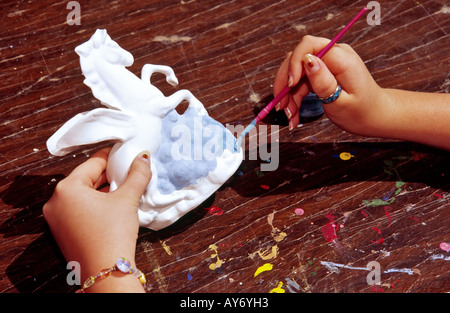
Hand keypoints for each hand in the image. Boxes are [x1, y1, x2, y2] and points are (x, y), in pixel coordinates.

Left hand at [43, 147, 151, 291]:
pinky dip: (95, 205)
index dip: (112, 157)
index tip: (126, 154)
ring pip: (83, 195)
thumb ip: (137, 174)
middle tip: (128, 174)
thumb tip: (143, 157)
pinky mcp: (62, 233)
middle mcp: (55, 202)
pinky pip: (79, 210)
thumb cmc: (113, 233)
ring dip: (103, 191)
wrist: (106, 272)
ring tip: (124, 191)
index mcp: (66, 188)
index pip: (93, 163)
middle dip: (108, 176)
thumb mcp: (127, 199)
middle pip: (86, 179)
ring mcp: (56, 219)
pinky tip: (113, 208)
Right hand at [273, 35, 391, 136]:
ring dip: (288, 95)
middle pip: (297, 59)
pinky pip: (301, 82)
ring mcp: (326, 64)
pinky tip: (294, 114)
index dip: (294, 63)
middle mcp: (332, 55)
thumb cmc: (362, 112)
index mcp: (341, 58)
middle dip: (285, 83)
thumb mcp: (341, 101)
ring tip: (290, 116)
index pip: (309, 46)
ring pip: (296, 73)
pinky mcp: (322, 73)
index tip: (289, 86)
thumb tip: (307, 60)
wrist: (374, 117)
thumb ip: (323, 81)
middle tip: (281, 107)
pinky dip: (294, 98)